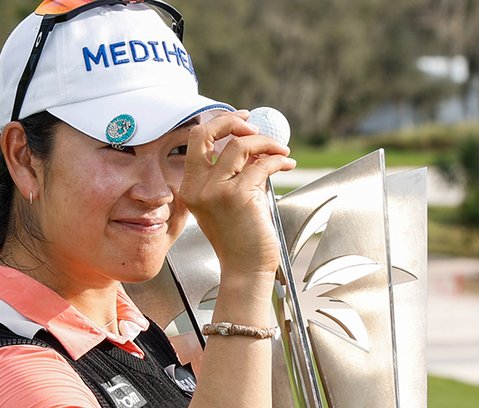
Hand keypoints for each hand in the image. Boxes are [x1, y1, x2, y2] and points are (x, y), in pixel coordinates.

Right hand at [180, 111, 295, 281]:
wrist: (246, 270)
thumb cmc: (241, 240)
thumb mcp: (230, 201)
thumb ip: (235, 173)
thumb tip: (254, 146)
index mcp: (191, 188)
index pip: (195, 140)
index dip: (219, 123)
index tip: (242, 120)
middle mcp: (198, 188)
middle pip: (205, 134)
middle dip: (232, 121)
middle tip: (255, 126)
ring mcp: (215, 192)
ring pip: (239, 145)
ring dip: (265, 143)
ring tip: (281, 151)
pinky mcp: (238, 197)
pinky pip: (262, 165)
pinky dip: (278, 160)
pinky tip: (287, 164)